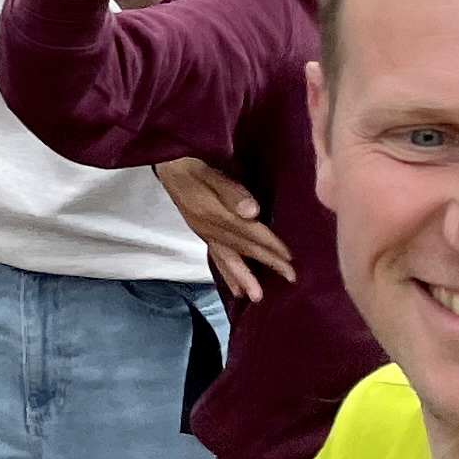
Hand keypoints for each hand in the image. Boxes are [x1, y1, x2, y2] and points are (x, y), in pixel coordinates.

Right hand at [157, 158, 295, 305]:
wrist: (167, 161)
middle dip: (267, 264)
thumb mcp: (208, 170)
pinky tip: (235, 288)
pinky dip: (227, 274)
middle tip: (291, 279)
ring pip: (227, 260)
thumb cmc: (190, 161)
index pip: (249, 232)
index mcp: (213, 212)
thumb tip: (252, 211)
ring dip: (244, 278)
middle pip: (242, 249)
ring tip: (257, 297)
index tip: (291, 259)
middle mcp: (208, 227)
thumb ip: (230, 190)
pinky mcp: (202, 233)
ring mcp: (204, 232)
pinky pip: (216, 258)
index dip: (270, 245)